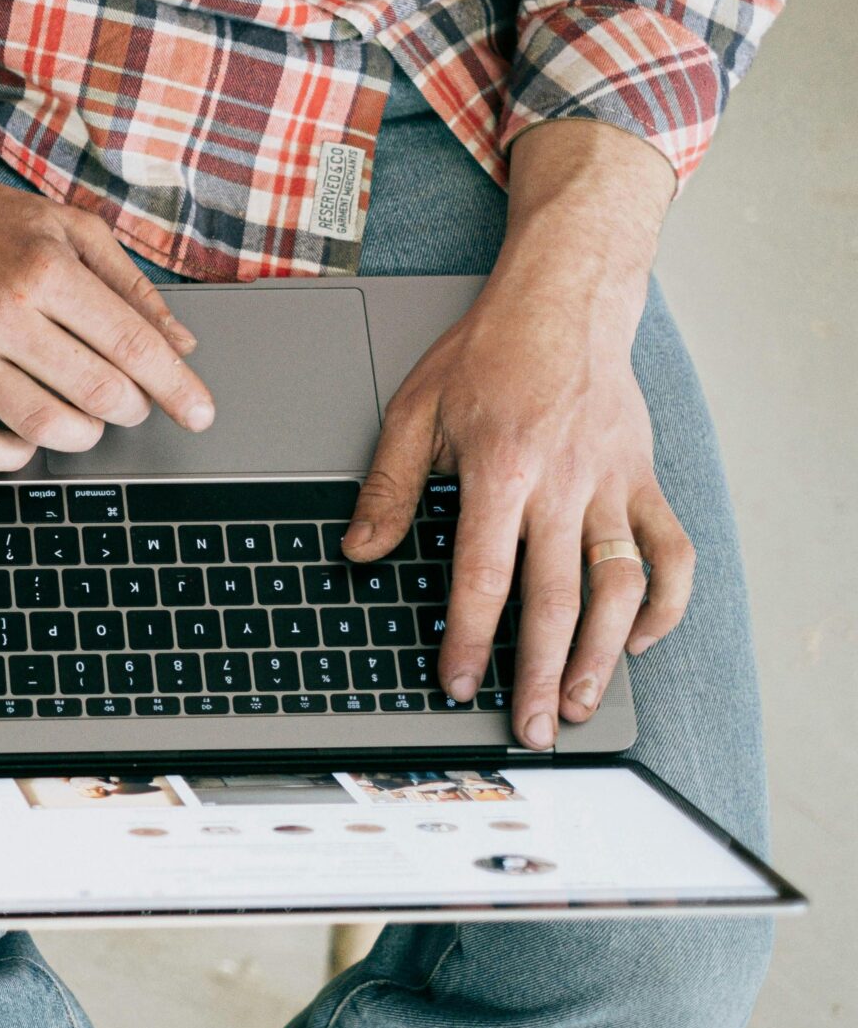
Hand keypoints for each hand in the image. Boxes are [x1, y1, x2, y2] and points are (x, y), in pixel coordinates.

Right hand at [0, 33, 212, 466]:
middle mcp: (1, 311)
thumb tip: (179, 343)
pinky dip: (10, 456)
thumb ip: (128, 283)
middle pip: (94, 392)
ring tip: (82, 421)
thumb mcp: (66, 227)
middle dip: (128, 409)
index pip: (131, 345)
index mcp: (46, 268)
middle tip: (129, 405)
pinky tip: (22, 440)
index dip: (176, 388)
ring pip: (39, 426)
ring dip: (78, 435)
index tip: (198, 414)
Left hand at [342, 120, 688, 746]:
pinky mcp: (643, 480)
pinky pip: (669, 550)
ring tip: (577, 702)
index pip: (484, 574)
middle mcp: (564, 483)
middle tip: (527, 727)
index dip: (471, 637)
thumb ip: (388, 487)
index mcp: (501, 468)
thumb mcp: (415, 410)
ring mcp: (612, 484)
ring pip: (618, 585)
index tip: (458, 682)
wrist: (564, 300)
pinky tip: (638, 639)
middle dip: (538, 671)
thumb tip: (357, 551)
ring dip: (601, 652)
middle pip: (554, 596)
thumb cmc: (486, 354)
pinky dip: (664, 601)